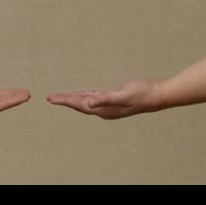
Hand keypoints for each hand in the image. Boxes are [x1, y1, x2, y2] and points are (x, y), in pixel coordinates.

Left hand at [47, 80, 162, 118]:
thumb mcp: (122, 95)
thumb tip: (89, 104)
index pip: (79, 105)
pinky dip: (85, 95)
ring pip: (85, 101)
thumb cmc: (140, 94)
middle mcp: (104, 109)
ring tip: (59, 97)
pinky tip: (81, 95)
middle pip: (79, 105)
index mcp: (104, 110)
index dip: (65, 101)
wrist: (155, 95)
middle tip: (49, 97)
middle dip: (64, 101)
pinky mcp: (112, 99)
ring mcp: (108, 105)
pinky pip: (94, 97)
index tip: (51, 99)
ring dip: (73, 99)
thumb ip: (105, 99)